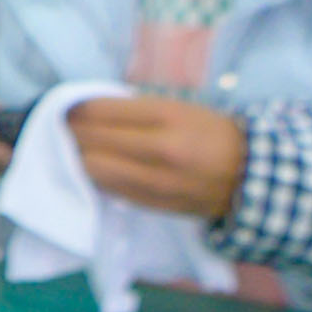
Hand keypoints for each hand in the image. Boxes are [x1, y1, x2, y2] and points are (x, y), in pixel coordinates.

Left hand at [68, 93, 247, 223]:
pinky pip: (108, 188)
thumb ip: (135, 110)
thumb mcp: (179, 108)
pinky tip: (94, 168)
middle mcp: (159, 148)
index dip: (74, 110)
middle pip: (90, 140)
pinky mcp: (151, 203)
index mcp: (168, 116)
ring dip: (78, 157)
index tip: (64, 109)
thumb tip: (86, 111)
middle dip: (69, 133)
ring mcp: (155, 180)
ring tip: (75, 149)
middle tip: (60, 129)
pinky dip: (95, 177)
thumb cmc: (212, 133)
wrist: (251, 176)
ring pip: (92, 168)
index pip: (100, 111)